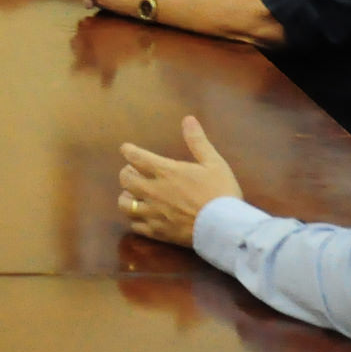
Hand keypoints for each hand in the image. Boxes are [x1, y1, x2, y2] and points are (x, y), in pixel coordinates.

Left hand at [118, 116, 242, 246]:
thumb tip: (188, 119)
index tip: (126, 149)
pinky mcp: (157, 232)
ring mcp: (153, 213)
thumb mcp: (213, 163)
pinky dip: (135, 219)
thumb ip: (198, 141)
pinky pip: (135, 225)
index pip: (135, 157)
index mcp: (166, 171)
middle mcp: (153, 191)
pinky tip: (143, 216)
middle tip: (133, 172)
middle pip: (124, 179)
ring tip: (135, 194)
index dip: (128, 151)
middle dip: (126, 173)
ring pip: (125, 204)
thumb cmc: (221, 192)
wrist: (225, 228)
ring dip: (127, 197)